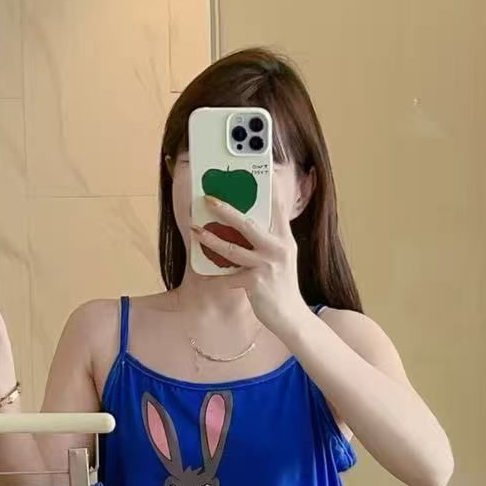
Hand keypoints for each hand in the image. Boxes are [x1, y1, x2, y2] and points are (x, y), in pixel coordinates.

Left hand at [191, 199, 308, 341]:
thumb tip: (245, 222)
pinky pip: (229, 277)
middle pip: (247, 223)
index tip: (260, 171)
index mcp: (284, 238)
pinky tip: (205, 275)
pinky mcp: (255, 283)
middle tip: (208, 198)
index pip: (277, 207)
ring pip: (232, 249)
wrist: (290, 315)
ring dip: (211, 239)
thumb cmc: (281, 284)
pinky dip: (216, 277)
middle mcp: (277, 248)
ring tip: (195, 230)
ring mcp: (266, 265)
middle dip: (225, 209)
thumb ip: (269, 238)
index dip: (268, 187)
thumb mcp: (281, 256)